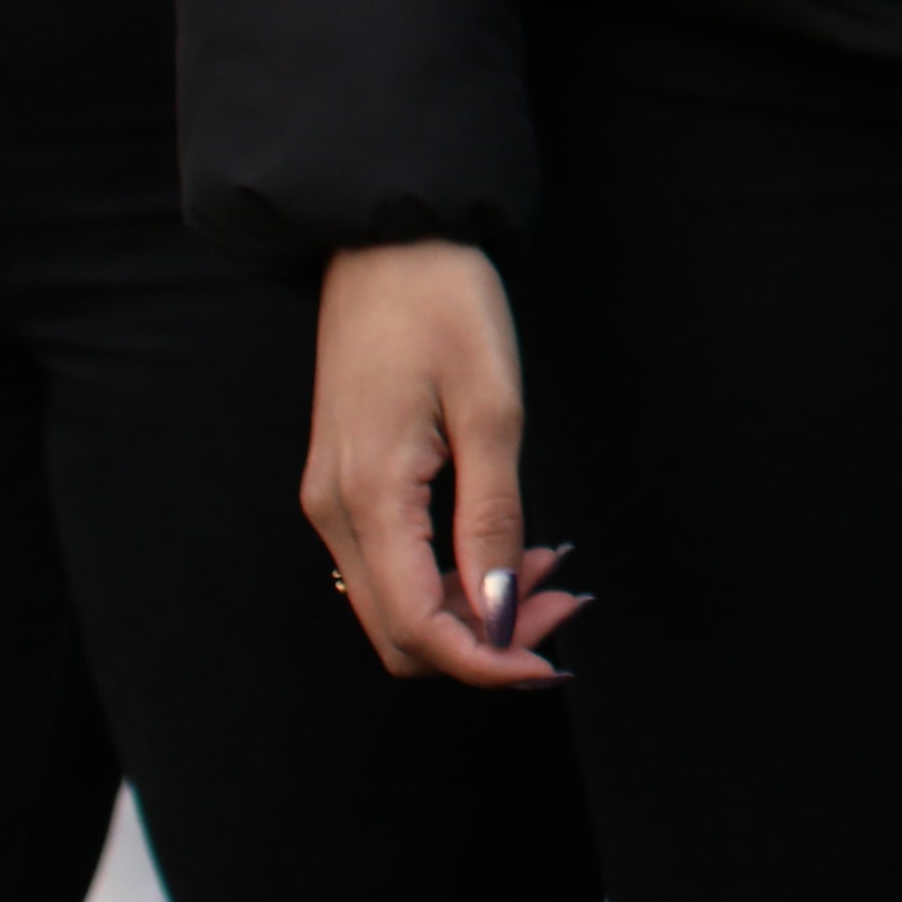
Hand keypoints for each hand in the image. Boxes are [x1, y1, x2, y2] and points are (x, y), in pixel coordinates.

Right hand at [305, 239, 581, 688]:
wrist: (389, 240)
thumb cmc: (444, 306)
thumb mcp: (491, 410)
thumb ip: (494, 519)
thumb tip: (501, 614)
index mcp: (368, 499)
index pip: (419, 629)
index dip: (487, 662)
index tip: (552, 661)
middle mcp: (335, 514)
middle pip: (402, 634)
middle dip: (487, 641)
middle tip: (568, 606)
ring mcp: (334, 502)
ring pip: (398, 605)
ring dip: (474, 610)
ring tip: (553, 574)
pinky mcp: (347, 485)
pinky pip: (393, 565)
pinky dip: (452, 576)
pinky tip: (511, 550)